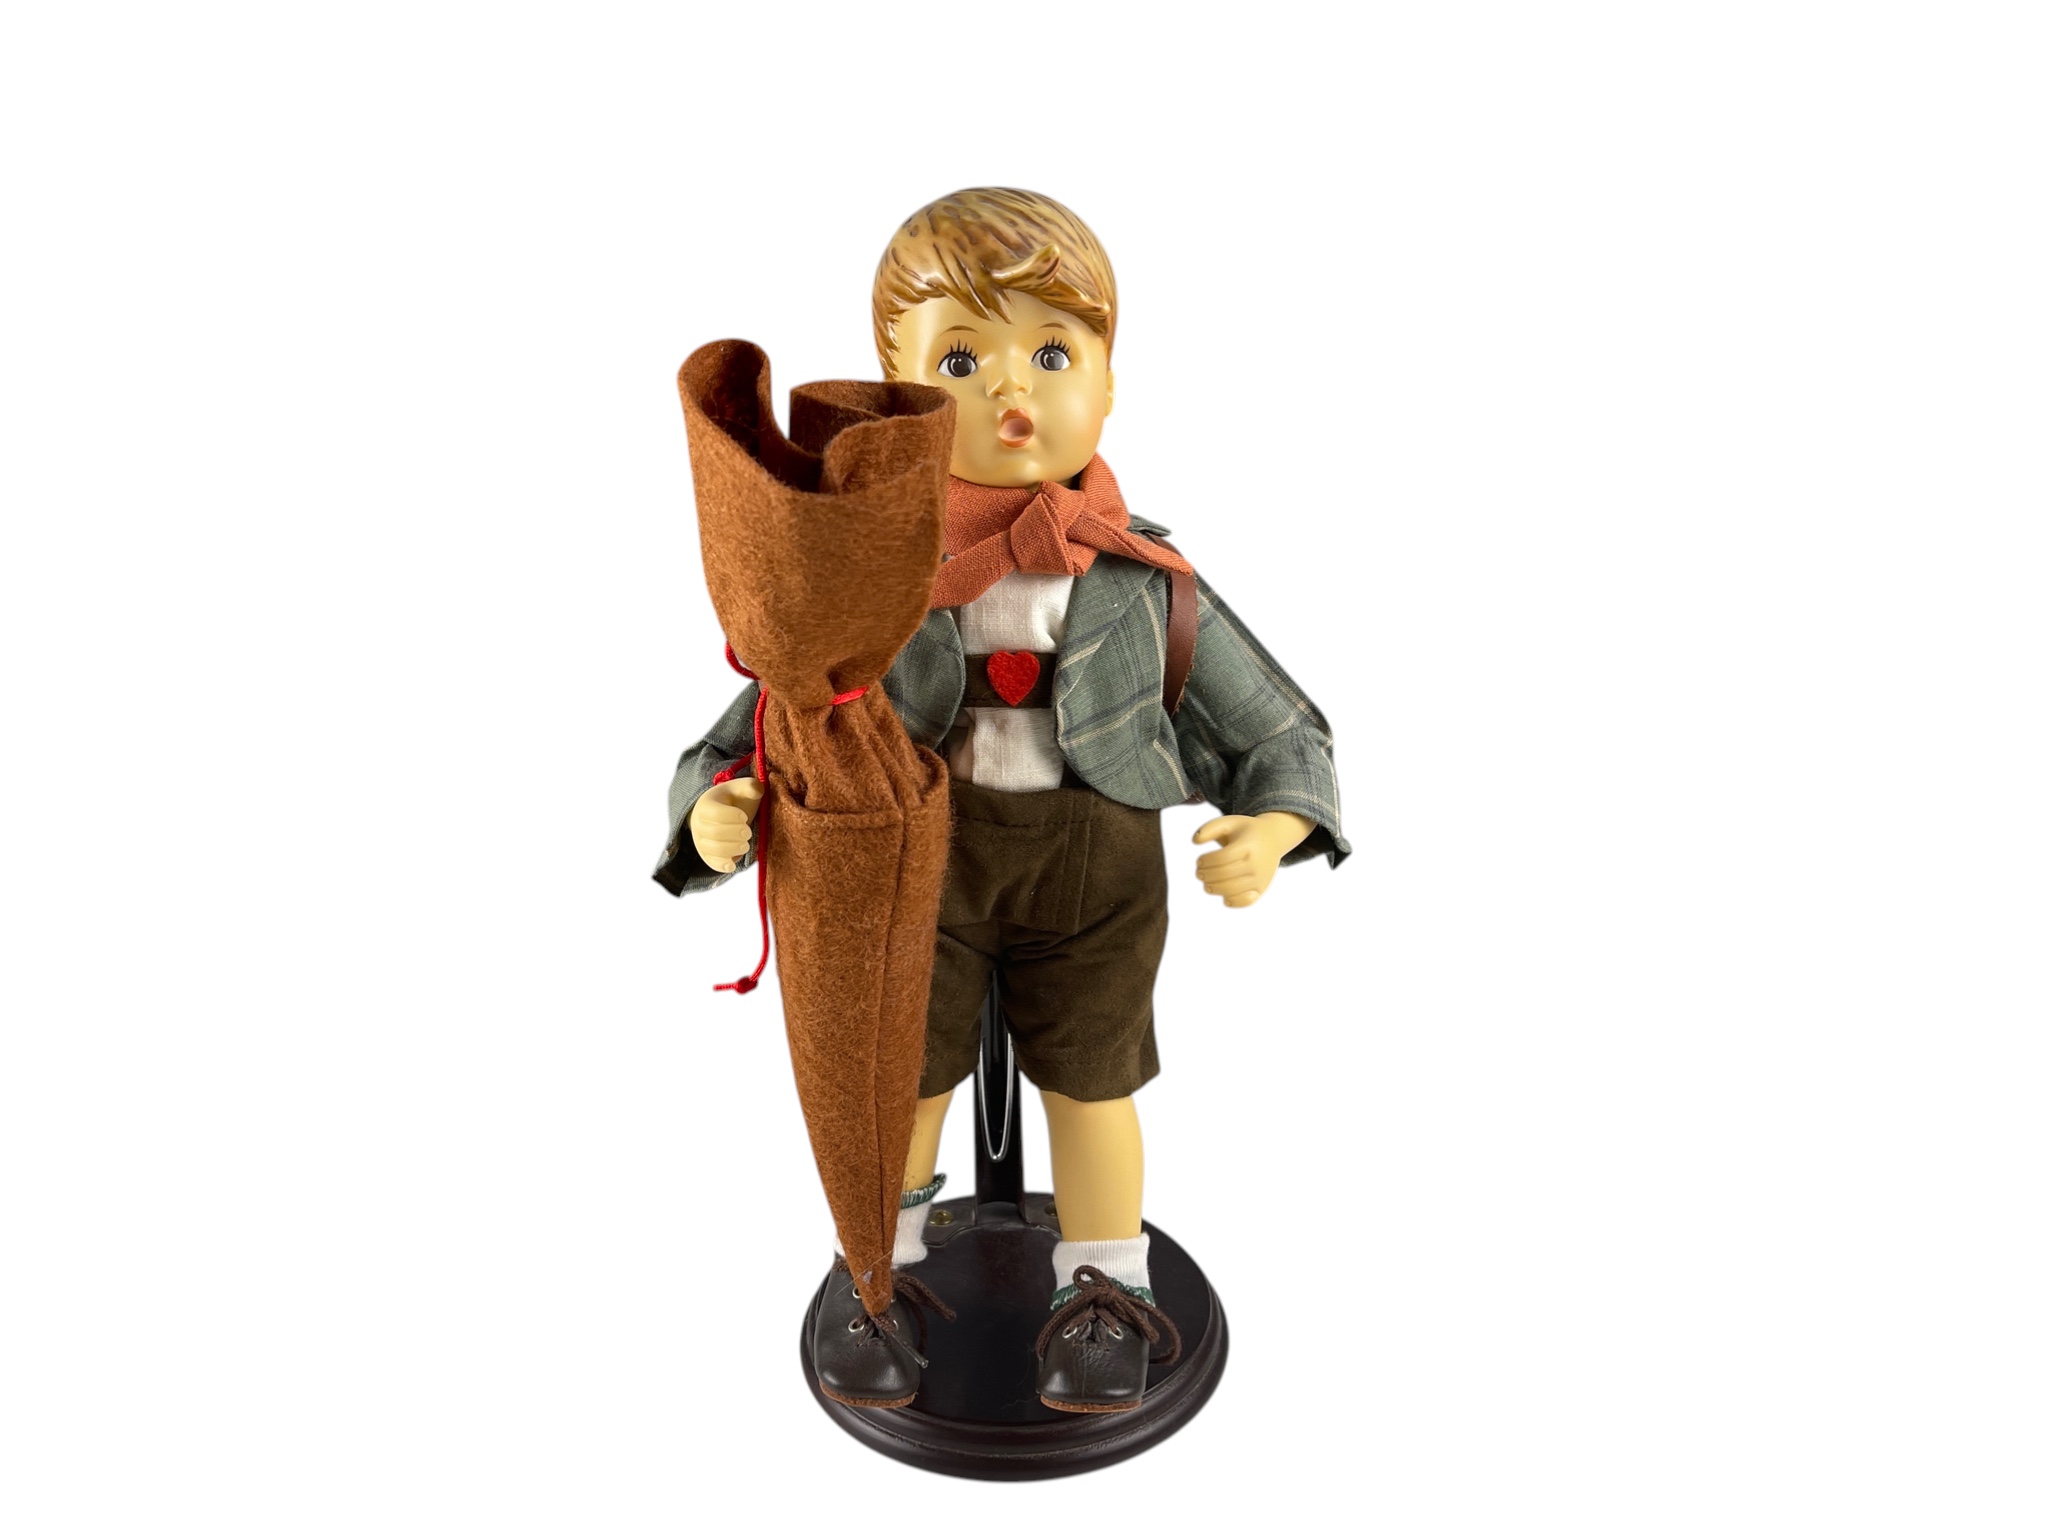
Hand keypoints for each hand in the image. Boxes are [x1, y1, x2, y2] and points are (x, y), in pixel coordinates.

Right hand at [690, 778, 766, 872]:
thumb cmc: (734, 801)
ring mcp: (701, 842)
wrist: (720, 815)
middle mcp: (699, 824)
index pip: (716, 813)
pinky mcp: (708, 857)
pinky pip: (713, 864)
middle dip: (735, 833)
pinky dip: (724, 865)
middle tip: (747, 832)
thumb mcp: (741, 789)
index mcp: (706, 805)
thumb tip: (758, 788)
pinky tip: (734, 862)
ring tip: (745, 844)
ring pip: (714, 850)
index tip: (744, 816)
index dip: (733, 816)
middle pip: (714, 833)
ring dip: (733, 849)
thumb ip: (750, 786)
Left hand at [1192, 811, 1314, 908]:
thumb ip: (1209, 829)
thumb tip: (1194, 841)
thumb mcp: (1228, 822)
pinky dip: (1232, 902)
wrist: (1273, 839)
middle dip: (1206, 875)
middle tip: (1199, 873)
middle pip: (1225, 874)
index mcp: (1248, 845)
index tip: (1199, 860)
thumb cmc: (1244, 831)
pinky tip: (1224, 895)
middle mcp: (1256, 863)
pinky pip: (1245, 902)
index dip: (1206, 861)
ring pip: (1232, 890)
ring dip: (1214, 888)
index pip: (1222, 858)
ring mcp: (1260, 878)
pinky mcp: (1261, 889)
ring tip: (1207, 884)